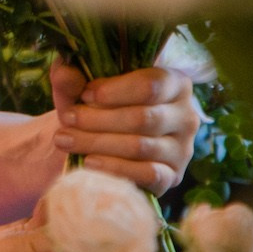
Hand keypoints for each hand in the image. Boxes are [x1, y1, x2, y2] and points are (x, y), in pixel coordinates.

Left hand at [51, 61, 199, 192]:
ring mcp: (182, 149)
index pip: (151, 84)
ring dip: (98, 143)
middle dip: (98, 119)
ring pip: (141, 147)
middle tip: (67, 119)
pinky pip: (147, 174)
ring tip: (66, 139)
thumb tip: (66, 75)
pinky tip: (88, 162)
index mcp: (175, 83)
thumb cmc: (96, 104)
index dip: (115, 91)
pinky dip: (115, 168)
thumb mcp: (81, 85)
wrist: (102, 140)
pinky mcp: (173, 176)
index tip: (85, 94)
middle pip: (143, 118)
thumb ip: (71, 75)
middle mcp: (186, 116)